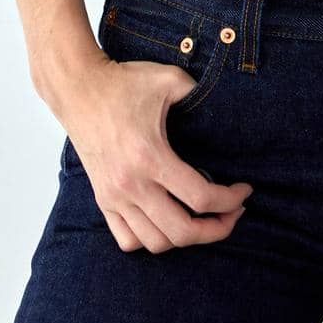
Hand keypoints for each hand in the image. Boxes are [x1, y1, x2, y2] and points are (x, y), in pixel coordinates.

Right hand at [60, 51, 254, 253]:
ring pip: (155, 243)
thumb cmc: (123, 83)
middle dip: (217, 229)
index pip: (200, 197)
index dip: (230, 200)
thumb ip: (200, 93)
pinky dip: (151, 240)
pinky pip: (128, 240)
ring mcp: (114, 197)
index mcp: (150, 157)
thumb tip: (226, 107)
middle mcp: (131, 185)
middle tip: (233, 213)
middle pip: (182, 232)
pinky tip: (168, 222)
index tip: (245, 191)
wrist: (78, 88)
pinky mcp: (103, 200)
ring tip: (204, 220)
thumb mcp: (169, 79)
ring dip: (186, 237)